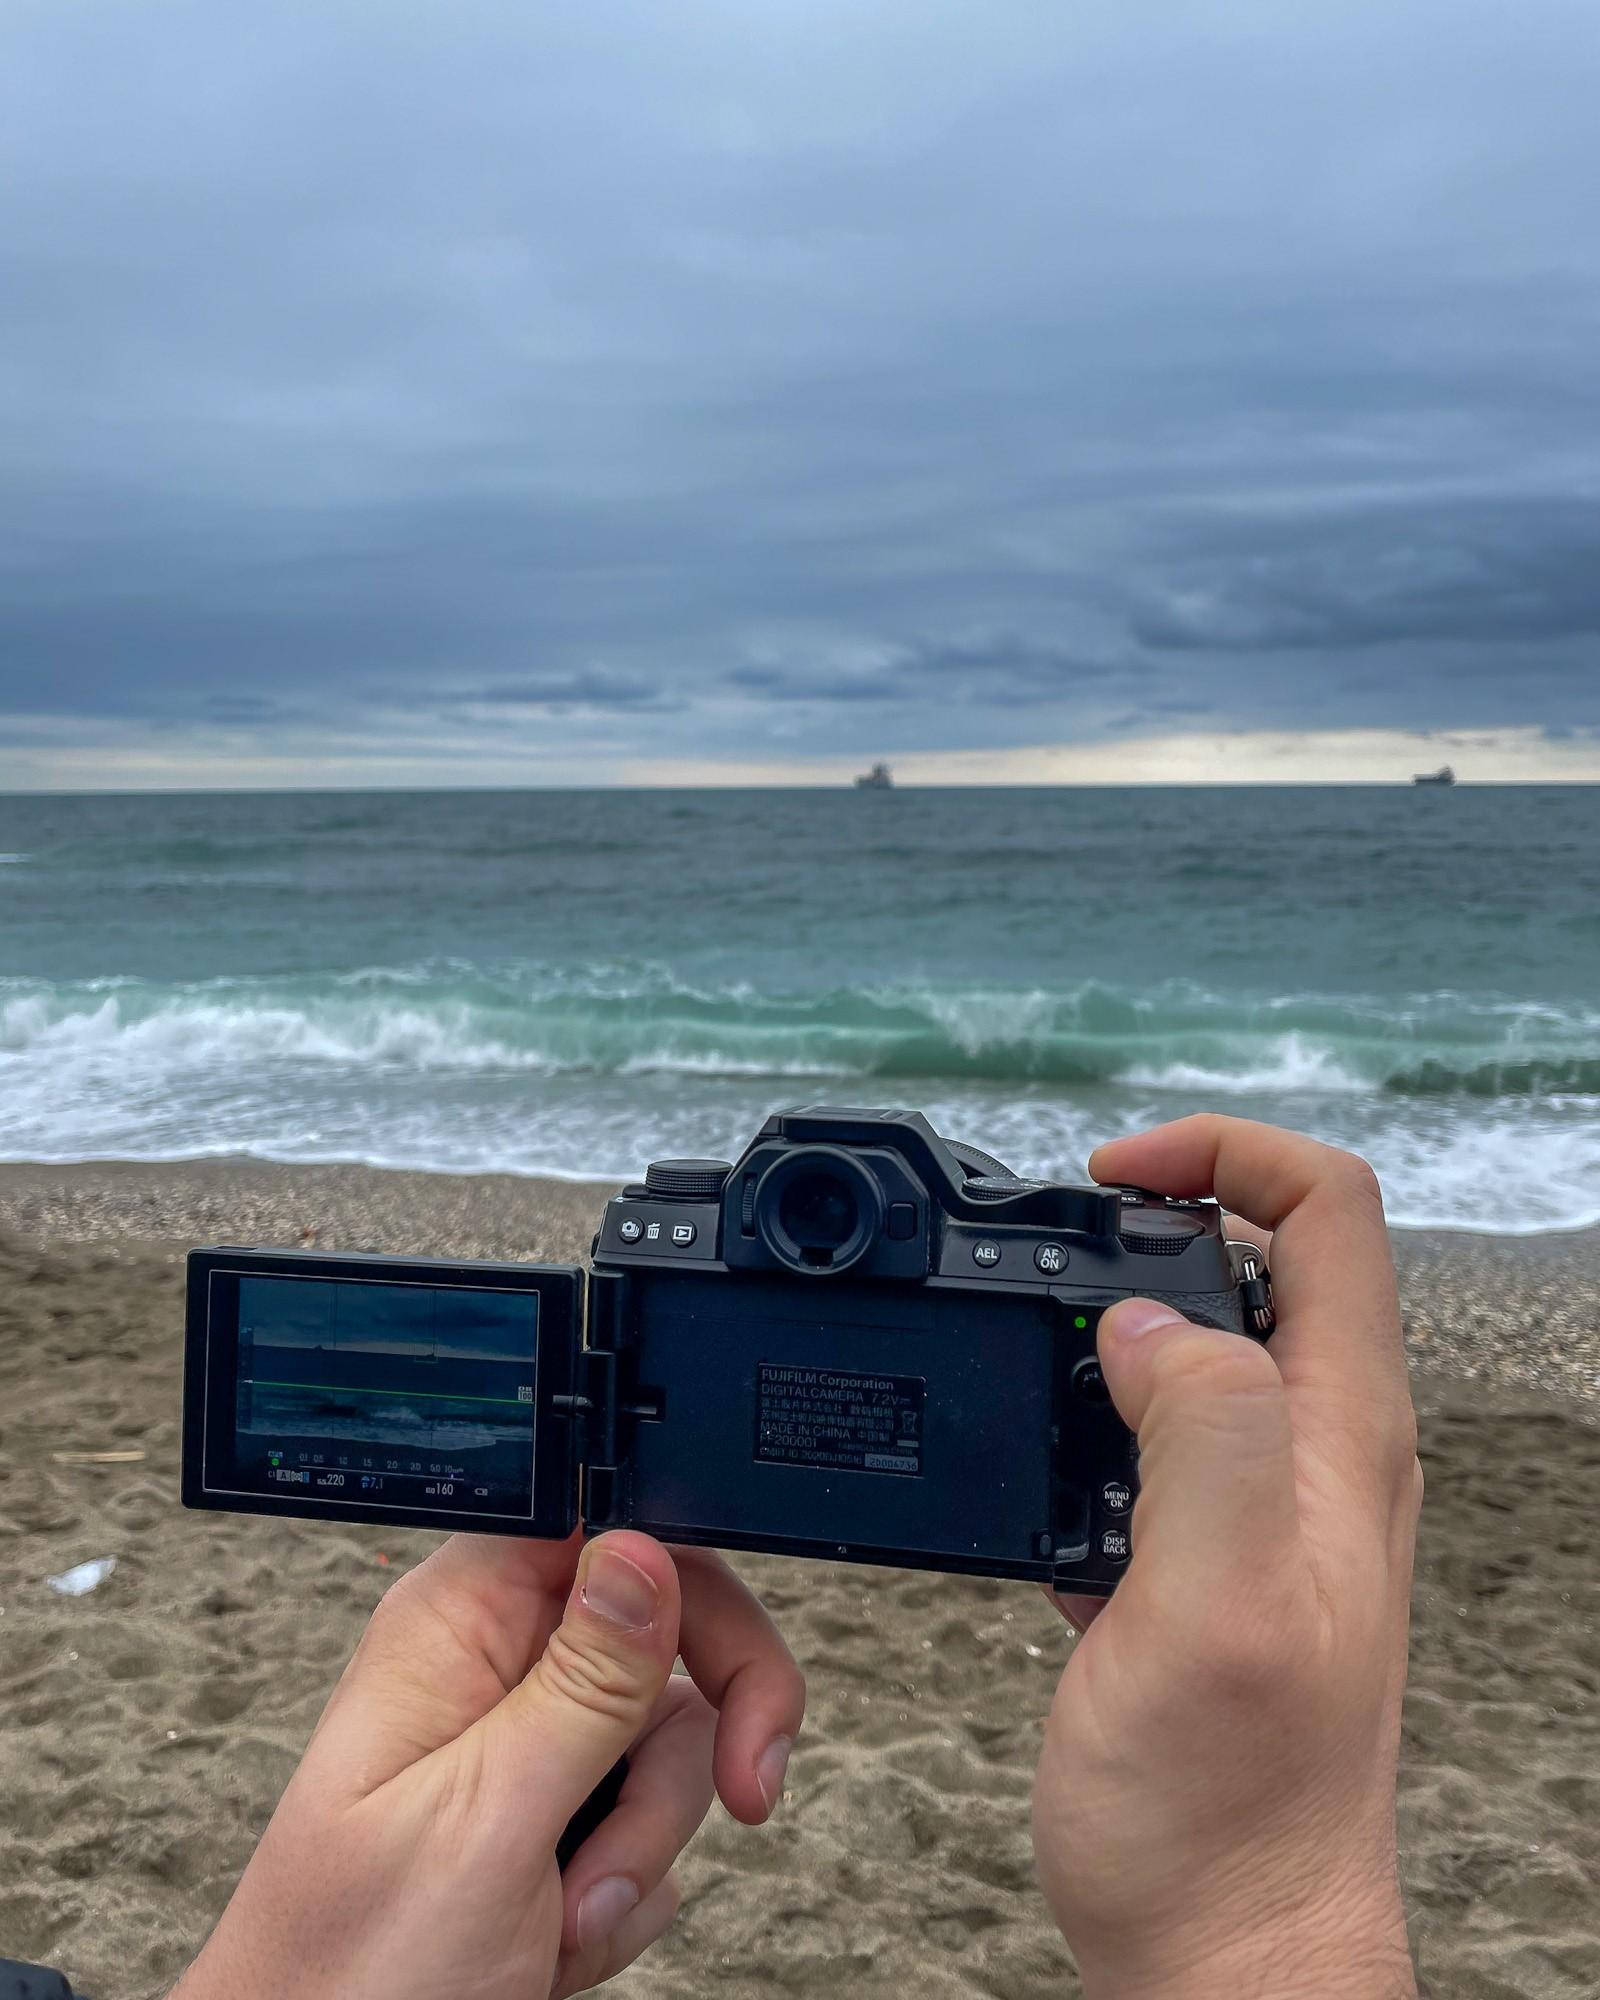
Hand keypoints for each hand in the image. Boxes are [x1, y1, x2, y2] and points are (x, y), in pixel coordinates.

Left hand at [173, 1530, 803, 1999]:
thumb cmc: (351, 1971)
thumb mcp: (487, 1821)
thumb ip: (583, 1684)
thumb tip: (643, 1549)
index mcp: (459, 1624)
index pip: (603, 1527)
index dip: (683, 1579)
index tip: (731, 1668)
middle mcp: (496, 1666)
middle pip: (664, 1634)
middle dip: (694, 1739)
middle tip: (743, 1795)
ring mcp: (525, 1746)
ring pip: (667, 1739)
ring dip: (642, 1843)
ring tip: (564, 1922)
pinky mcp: (549, 1820)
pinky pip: (647, 1819)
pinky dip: (627, 1891)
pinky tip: (556, 1943)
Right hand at [1033, 1116, 1419, 1999]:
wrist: (1228, 1948)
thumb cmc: (1229, 1815)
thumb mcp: (1212, 1608)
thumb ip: (1201, 1437)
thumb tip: (1149, 1323)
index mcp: (1337, 1438)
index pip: (1329, 1215)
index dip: (1224, 1157)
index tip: (1113, 1179)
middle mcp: (1319, 1455)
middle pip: (1270, 1258)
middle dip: (1162, 1218)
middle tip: (1055, 1248)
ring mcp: (1268, 1506)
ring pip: (1209, 1341)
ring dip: (1119, 1314)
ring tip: (1032, 1339)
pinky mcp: (1210, 1555)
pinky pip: (1161, 1431)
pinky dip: (1093, 1408)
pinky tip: (1039, 1459)